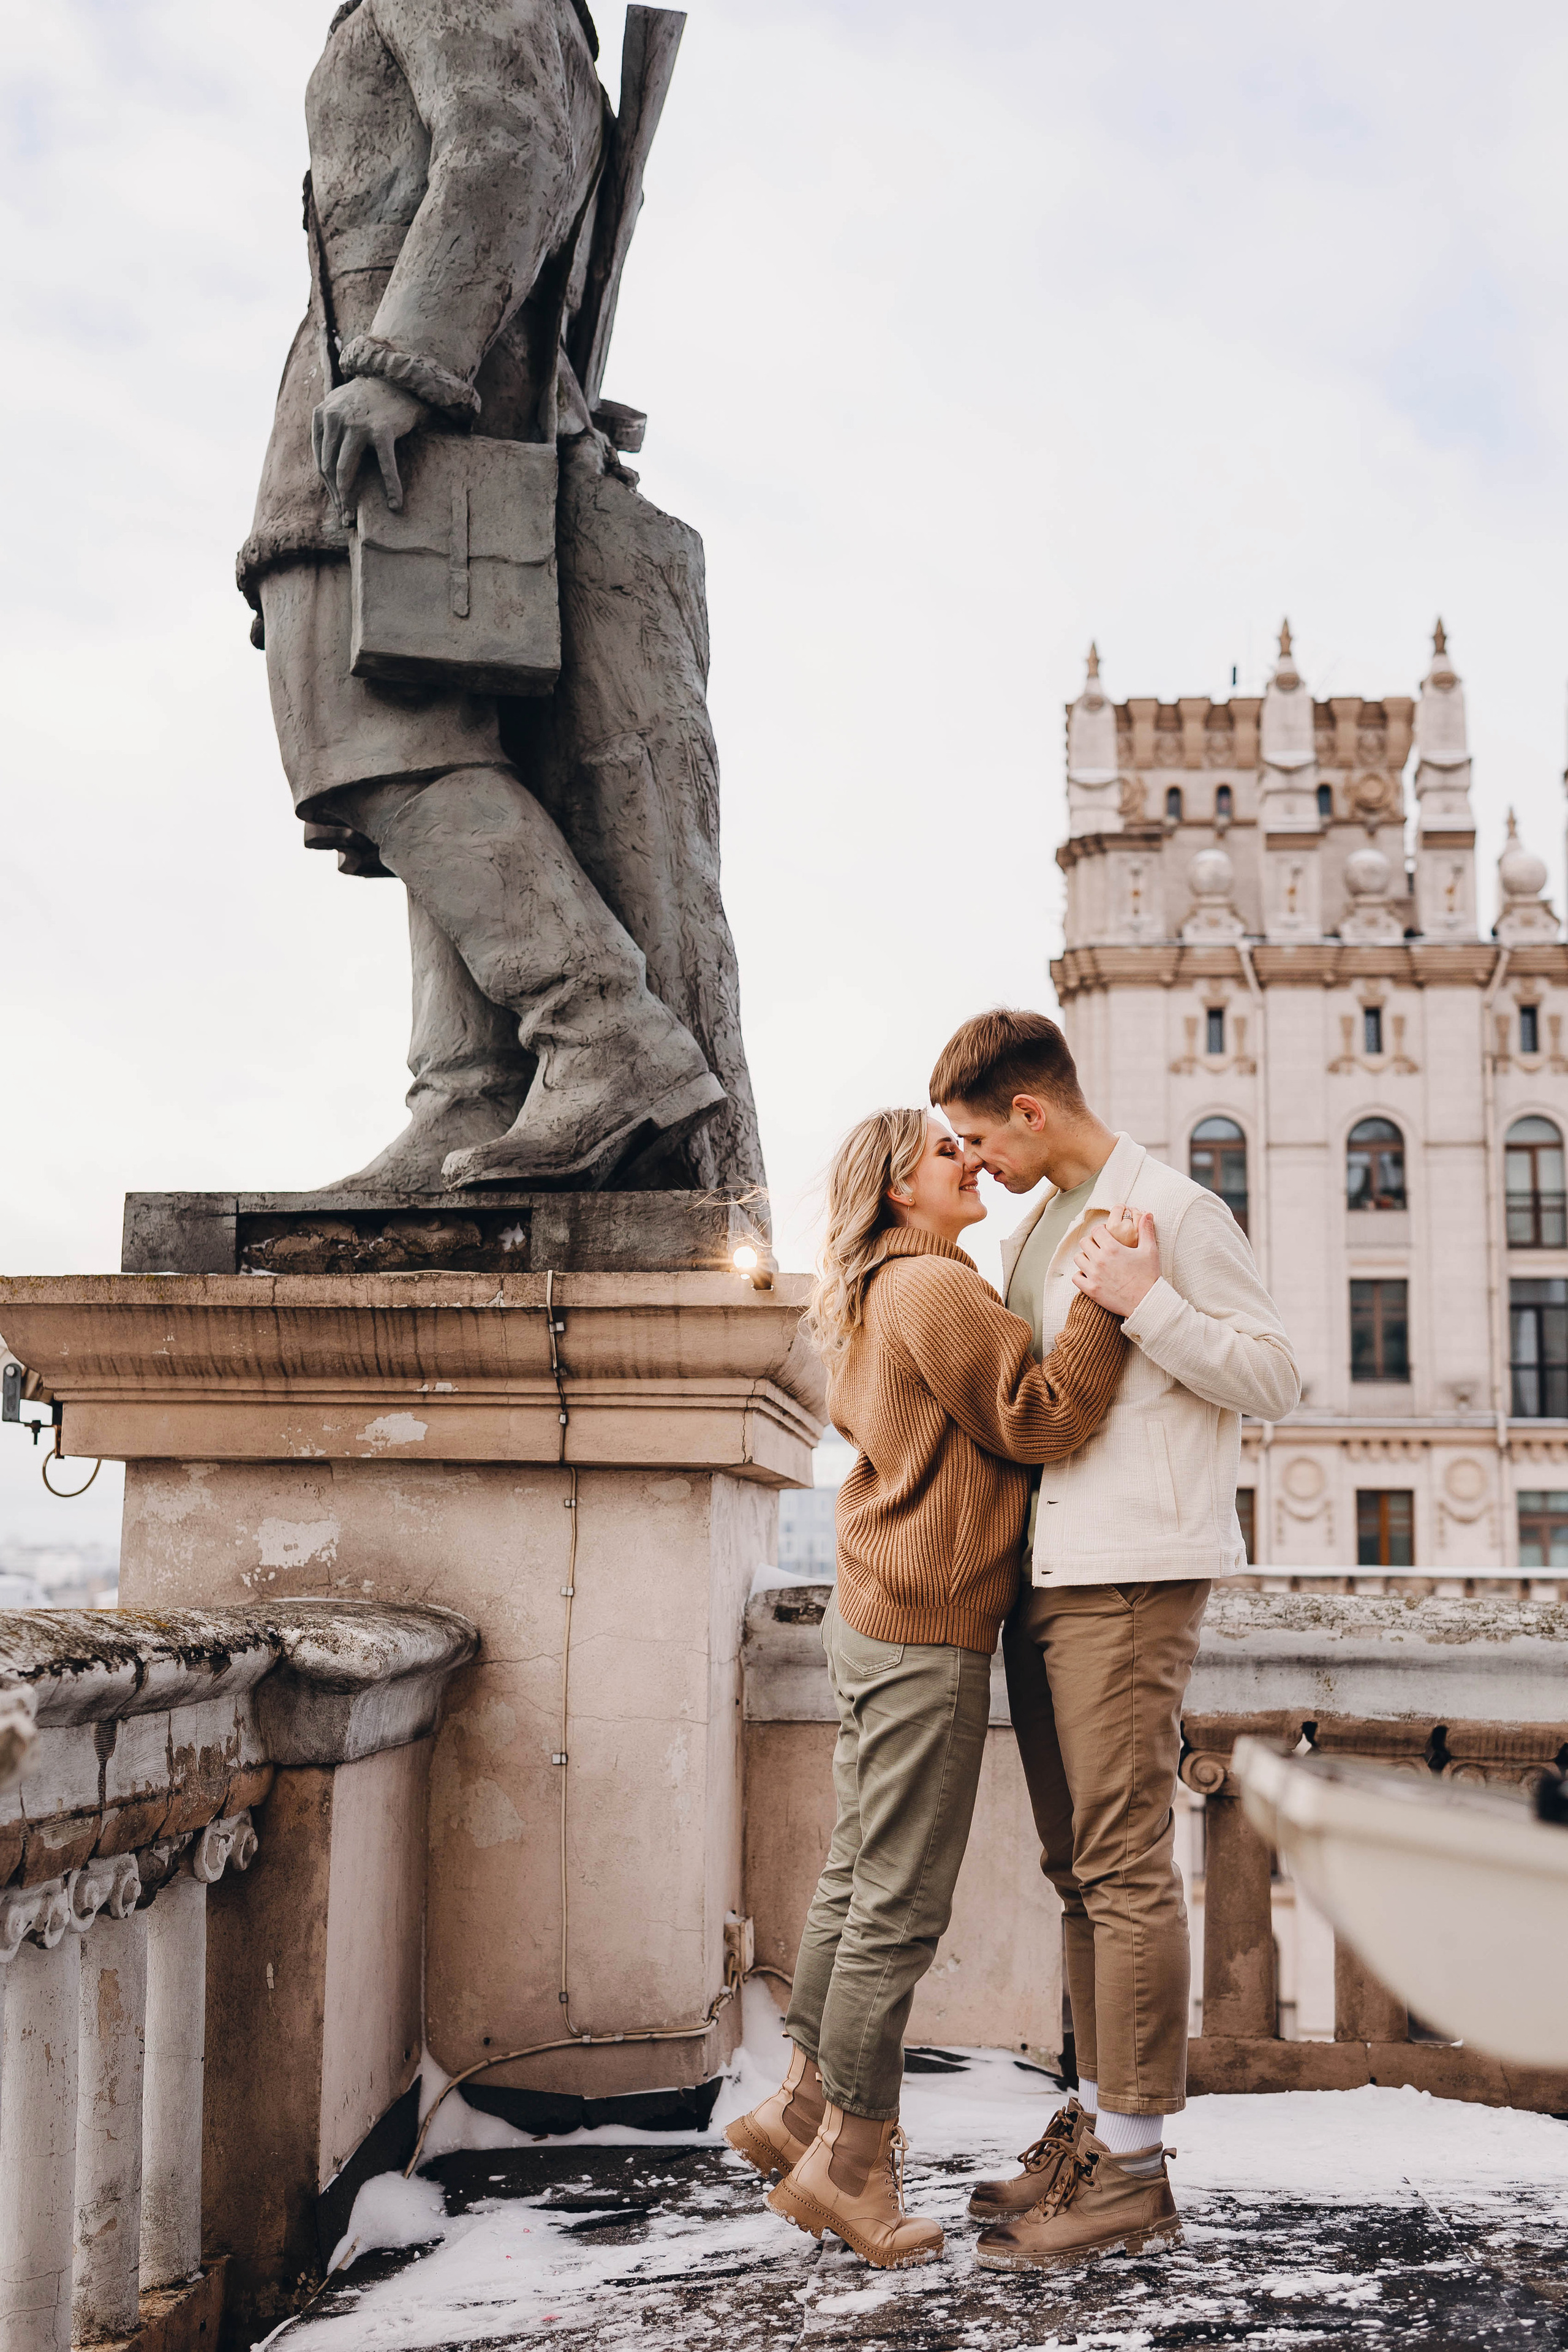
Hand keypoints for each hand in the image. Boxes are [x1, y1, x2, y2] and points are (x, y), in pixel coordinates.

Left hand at [312, 377, 428, 520]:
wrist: (397, 381)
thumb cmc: (369, 401)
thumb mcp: (339, 407)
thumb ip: (327, 429)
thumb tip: (324, 465)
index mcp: (322, 415)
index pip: (320, 460)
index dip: (328, 487)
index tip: (337, 505)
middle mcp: (336, 418)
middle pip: (329, 468)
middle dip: (336, 497)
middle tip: (344, 517)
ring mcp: (358, 424)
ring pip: (345, 470)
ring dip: (349, 498)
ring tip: (354, 516)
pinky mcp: (382, 430)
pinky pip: (385, 466)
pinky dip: (392, 487)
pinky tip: (395, 504)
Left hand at [1071, 1208, 1159, 1314]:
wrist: (1147, 1302)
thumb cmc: (1149, 1276)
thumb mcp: (1150, 1250)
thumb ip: (1146, 1230)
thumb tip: (1147, 1214)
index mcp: (1112, 1248)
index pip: (1096, 1230)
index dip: (1101, 1231)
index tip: (1106, 1235)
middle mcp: (1100, 1260)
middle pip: (1084, 1242)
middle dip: (1092, 1242)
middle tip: (1101, 1248)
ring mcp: (1093, 1275)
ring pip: (1078, 1258)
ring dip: (1085, 1257)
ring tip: (1096, 1261)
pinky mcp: (1091, 1290)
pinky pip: (1076, 1277)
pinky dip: (1081, 1274)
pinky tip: (1090, 1275)